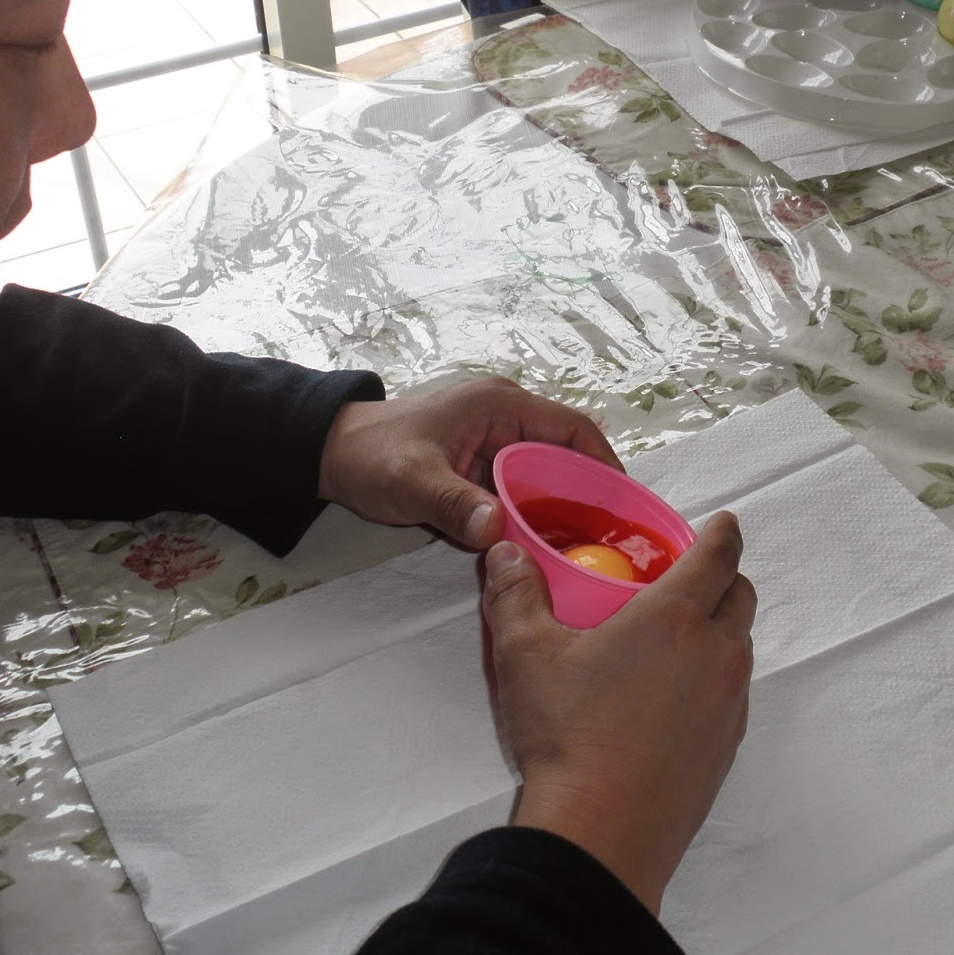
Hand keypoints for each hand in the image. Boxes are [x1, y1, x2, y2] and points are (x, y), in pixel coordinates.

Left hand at [319, 376, 618, 548]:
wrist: (330, 454)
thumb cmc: (370, 455)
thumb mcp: (411, 481)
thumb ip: (453, 504)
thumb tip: (497, 530)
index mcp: (500, 405)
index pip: (572, 428)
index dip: (604, 462)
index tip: (623, 504)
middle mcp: (506, 418)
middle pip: (566, 455)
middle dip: (588, 494)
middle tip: (611, 539)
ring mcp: (495, 443)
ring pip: (546, 476)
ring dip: (562, 509)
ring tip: (587, 549)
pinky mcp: (482, 467)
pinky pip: (522, 490)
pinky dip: (535, 515)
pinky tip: (546, 547)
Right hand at [483, 512, 755, 912]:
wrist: (601, 833)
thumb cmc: (567, 739)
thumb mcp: (526, 655)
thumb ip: (516, 593)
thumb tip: (506, 553)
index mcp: (676, 617)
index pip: (720, 554)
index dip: (722, 531)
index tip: (719, 523)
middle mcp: (716, 653)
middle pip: (741, 595)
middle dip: (722, 576)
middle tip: (687, 576)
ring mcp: (730, 703)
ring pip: (740, 646)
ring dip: (718, 629)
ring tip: (674, 637)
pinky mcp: (729, 746)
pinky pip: (733, 693)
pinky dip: (714, 677)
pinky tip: (672, 693)